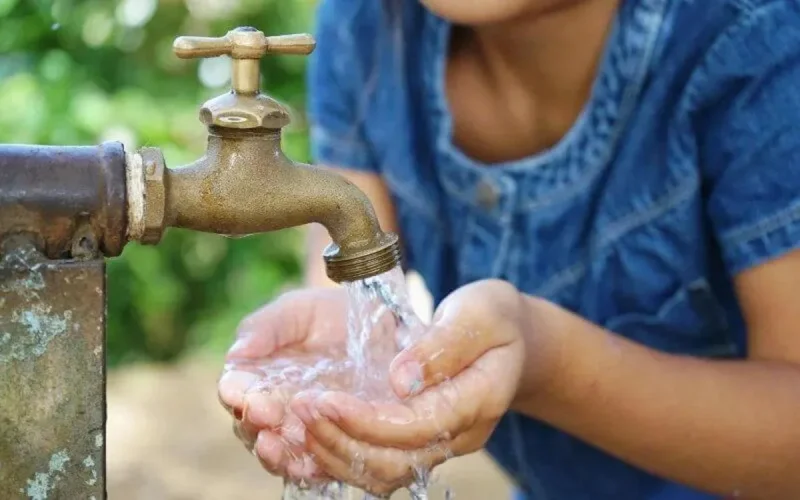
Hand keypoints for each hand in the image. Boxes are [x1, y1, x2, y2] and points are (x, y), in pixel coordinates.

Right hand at [217, 287, 402, 482]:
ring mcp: (298, 428)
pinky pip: (313, 464)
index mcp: (255, 375)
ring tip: (279, 448)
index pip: (235, 390)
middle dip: (256, 426)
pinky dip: (308, 468)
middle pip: (250, 426)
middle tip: (269, 418)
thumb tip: (237, 352)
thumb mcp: (298, 311)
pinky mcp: (328, 442)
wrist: (374, 324)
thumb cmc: (328, 314)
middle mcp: (271, 407)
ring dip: (276, 454)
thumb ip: (266, 327)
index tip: (249, 397)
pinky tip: (310, 466)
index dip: (238, 395)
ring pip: (277, 451)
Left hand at [290, 280, 530, 495]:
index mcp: (478, 400)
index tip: (325, 399)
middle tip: (300, 410)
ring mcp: (439, 444)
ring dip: (334, 453)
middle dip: (341, 440)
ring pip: (382, 473)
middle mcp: (458, 434)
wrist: (510, 338)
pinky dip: (340, 454)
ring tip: (297, 421)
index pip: (417, 426)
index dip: (367, 420)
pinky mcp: (418, 442)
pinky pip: (377, 464)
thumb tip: (400, 379)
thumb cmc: (494, 318)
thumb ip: (444, 345)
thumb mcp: (480, 313)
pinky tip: (310, 433)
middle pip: (394, 462)